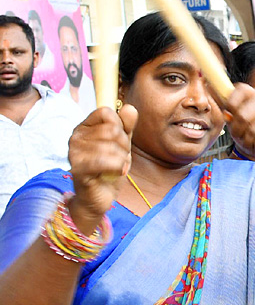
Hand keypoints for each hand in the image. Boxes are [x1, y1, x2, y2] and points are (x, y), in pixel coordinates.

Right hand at [68, 105, 136, 227]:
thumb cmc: (108, 169)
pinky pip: (105, 161)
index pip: (106, 112)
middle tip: (118, 158)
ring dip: (122, 159)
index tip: (119, 142)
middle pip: (112, 130)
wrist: (100, 197)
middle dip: (124, 146)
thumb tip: (129, 107)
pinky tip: (118, 172)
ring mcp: (74, 153)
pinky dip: (118, 167)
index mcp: (84, 127)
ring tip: (115, 167)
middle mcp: (76, 137)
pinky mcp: (78, 169)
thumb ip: (126, 126)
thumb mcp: (121, 145)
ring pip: (112, 146)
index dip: (120, 127)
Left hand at [223, 84, 254, 173]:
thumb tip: (226, 113)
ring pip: (253, 128)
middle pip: (243, 114)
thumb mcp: (236, 127)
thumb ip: (230, 118)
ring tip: (250, 143)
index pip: (241, 90)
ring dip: (248, 140)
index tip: (229, 115)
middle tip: (239, 136)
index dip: (231, 103)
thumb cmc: (254, 137)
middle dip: (237, 130)